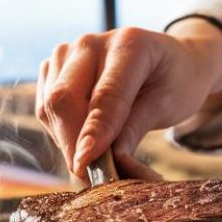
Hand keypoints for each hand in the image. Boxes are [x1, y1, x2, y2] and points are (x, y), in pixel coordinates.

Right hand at [35, 23, 221, 179]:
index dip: (93, 132)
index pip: (105, 95)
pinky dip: (61, 132)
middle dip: (73, 144)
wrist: (171, 60)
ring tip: (96, 161)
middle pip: (65, 99)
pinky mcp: (53, 68)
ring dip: (67, 140)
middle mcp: (91, 42)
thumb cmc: (175, 82)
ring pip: (51, 107)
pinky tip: (85, 141)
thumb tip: (110, 165)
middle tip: (91, 179)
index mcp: (129, 43)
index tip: (84, 164)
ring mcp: (68, 52)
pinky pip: (47, 109)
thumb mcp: (166, 106)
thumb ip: (134, 130)